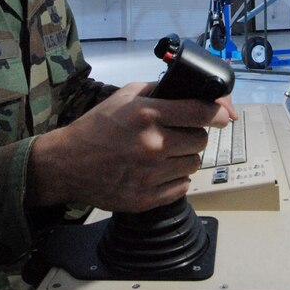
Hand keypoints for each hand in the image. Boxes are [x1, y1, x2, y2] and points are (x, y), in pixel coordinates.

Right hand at [26, 82, 233, 212]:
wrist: (67, 164)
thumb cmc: (96, 126)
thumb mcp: (123, 96)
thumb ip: (157, 91)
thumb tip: (191, 91)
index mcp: (148, 115)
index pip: (201, 113)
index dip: (218, 113)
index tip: (223, 115)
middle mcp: (153, 144)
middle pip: (200, 141)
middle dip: (194, 135)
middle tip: (178, 134)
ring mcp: (150, 174)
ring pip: (194, 164)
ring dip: (185, 157)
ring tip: (167, 153)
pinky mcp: (146, 198)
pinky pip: (182, 187)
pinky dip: (176, 178)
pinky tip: (160, 171)